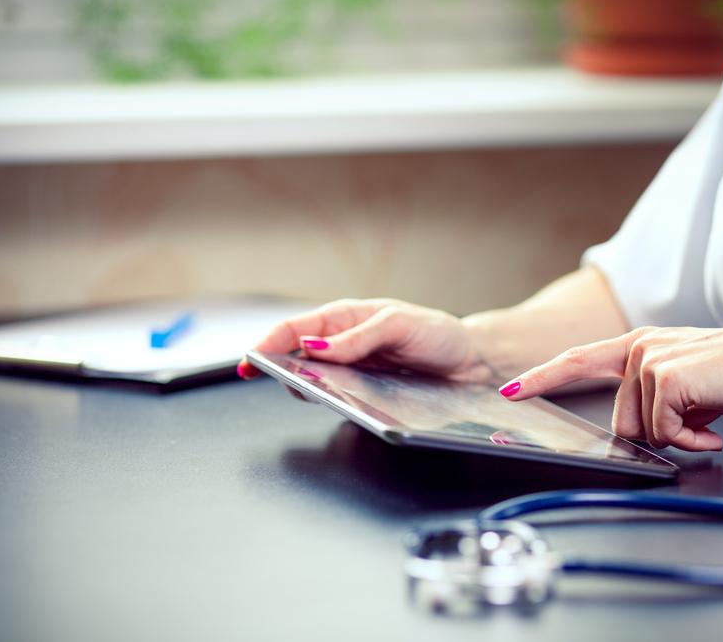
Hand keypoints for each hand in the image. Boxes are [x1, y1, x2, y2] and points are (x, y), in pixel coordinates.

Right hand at [237, 298, 493, 382]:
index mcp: (345, 318)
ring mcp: (352, 370)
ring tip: (308, 392)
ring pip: (313, 380)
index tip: (250, 361)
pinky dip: (329, 401)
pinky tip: (335, 404)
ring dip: (306, 387)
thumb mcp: (400, 324)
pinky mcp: (364, 392)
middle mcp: (343, 344)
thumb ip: (358, 336)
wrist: (471, 361)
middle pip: (296, 358)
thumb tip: (315, 348)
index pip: (295, 328)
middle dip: (281, 369)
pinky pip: (336, 398)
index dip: (268, 343)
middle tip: (285, 382)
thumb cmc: (437, 334)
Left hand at [498, 326, 722, 451]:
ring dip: (677, 435)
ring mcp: (647, 358)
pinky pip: (662, 431)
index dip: (541, 377)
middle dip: (656, 434)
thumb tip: (640, 433)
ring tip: (709, 419)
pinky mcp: (662, 375)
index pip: (577, 360)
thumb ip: (650, 399)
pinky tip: (713, 426)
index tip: (510, 390)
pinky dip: (689, 438)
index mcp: (637, 344)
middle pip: (618, 419)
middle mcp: (636, 346)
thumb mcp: (683, 385)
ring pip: (639, 428)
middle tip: (695, 423)